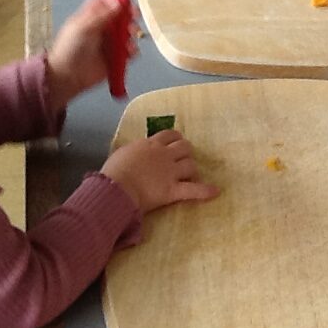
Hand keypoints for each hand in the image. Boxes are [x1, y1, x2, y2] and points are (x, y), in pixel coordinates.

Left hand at [47, 0, 136, 111]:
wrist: (68, 76)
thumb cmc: (70, 48)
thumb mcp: (83, 27)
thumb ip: (102, 14)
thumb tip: (119, 0)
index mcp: (92, 14)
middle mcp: (104, 25)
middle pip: (122, 13)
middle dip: (130, 14)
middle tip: (134, 15)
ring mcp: (111, 40)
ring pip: (129, 31)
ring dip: (132, 32)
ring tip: (129, 36)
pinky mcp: (117, 56)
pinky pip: (131, 49)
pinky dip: (133, 50)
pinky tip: (129, 52)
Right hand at [101, 129, 216, 214]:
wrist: (115, 187)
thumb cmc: (112, 172)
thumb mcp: (121, 153)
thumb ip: (133, 151)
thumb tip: (135, 154)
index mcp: (150, 144)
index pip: (169, 135)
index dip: (175, 139)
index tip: (176, 144)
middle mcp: (163, 155)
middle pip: (184, 147)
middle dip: (186, 152)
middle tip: (184, 159)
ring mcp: (170, 172)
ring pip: (190, 165)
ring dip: (192, 169)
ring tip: (191, 175)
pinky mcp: (173, 189)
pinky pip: (193, 190)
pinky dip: (205, 191)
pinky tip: (215, 192)